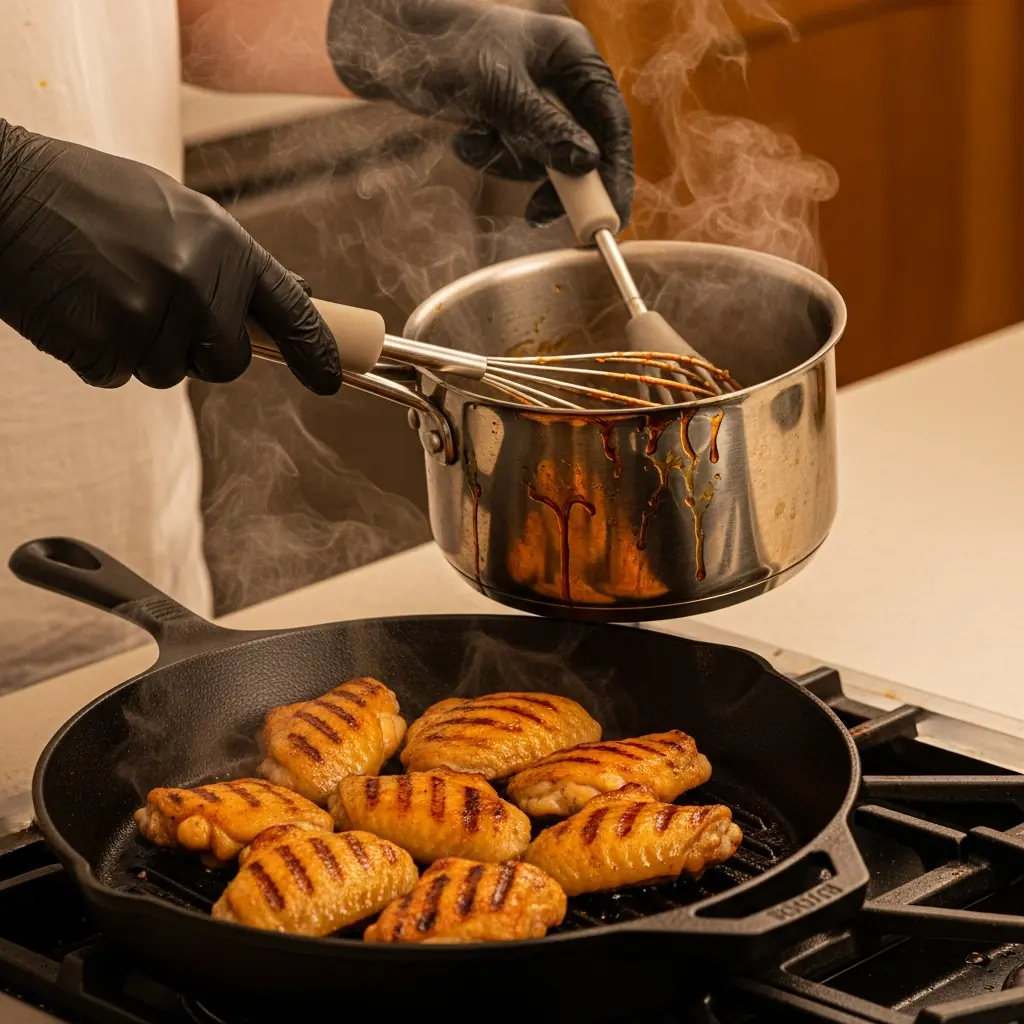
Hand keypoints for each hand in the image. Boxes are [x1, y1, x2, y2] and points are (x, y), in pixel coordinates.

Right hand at [0, 121, 340, 393]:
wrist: (3, 191)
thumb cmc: (89, 196)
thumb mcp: (175, 210)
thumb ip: (232, 259)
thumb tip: (294, 291)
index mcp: (223, 244)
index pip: (291, 310)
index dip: (317, 350)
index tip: (333, 379)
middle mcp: (197, 282)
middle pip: (228, 363)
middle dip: (201, 351)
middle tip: (158, 309)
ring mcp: (152, 316)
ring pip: (170, 374)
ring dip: (143, 349)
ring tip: (107, 291)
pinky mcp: (105, 345)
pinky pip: (119, 376)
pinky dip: (99, 354)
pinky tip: (81, 305)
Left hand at [326, 0, 633, 227]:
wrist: (384, 43)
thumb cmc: (442, 45)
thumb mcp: (497, 90)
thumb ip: (543, 128)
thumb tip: (587, 164)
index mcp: (572, 55)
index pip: (612, 123)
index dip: (615, 174)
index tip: (608, 218)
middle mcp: (558, 77)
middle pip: (582, 149)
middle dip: (552, 180)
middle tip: (537, 214)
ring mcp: (532, 99)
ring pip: (542, 159)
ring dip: (507, 164)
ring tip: (474, 139)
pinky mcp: (505, 117)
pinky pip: (511, 156)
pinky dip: (487, 156)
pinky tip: (463, 136)